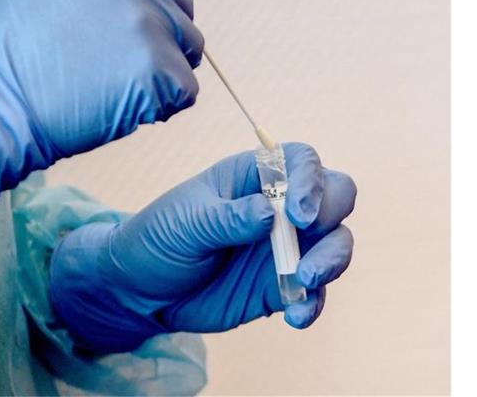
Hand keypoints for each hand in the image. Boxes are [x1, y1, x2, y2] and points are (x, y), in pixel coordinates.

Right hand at [0, 0, 202, 233]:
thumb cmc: (22, 42)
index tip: (160, 7)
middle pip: (183, 6)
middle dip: (161, 32)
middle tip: (111, 56)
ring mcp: (148, 23)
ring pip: (189, 47)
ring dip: (162, 66)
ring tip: (110, 79)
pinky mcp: (159, 71)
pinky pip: (185, 89)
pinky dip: (161, 104)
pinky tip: (120, 103)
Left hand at [49, 143, 355, 352]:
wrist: (141, 289)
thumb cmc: (159, 239)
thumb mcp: (185, 223)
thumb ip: (228, 218)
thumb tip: (270, 213)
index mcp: (253, 176)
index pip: (301, 161)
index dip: (311, 181)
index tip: (298, 214)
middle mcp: (279, 206)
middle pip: (334, 196)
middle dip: (330, 215)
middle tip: (305, 239)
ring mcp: (285, 246)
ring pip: (335, 243)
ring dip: (331, 261)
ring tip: (305, 282)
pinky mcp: (283, 284)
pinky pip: (316, 292)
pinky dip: (314, 303)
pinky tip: (295, 316)